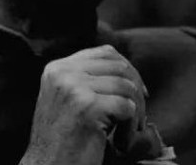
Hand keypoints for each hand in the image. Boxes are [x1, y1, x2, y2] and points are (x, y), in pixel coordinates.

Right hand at [21, 45, 146, 164]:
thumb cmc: (62, 140)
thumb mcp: (66, 98)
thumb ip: (86, 78)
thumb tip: (126, 69)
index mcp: (58, 68)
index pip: (105, 53)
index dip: (128, 70)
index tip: (137, 92)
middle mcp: (64, 73)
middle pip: (120, 67)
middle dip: (137, 91)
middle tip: (137, 116)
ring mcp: (75, 88)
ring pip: (127, 87)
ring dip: (136, 112)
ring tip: (127, 132)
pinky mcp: (88, 107)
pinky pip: (127, 107)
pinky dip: (131, 127)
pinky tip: (120, 142)